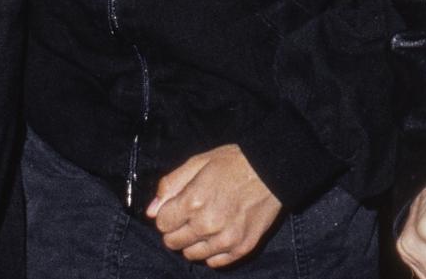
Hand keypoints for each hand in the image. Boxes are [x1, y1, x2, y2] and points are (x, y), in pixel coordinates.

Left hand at [146, 144, 280, 267]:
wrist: (274, 168)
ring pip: (191, 255)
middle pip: (173, 242)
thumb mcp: (199, 162)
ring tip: (207, 224)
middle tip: (192, 215)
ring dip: (194, 242)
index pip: (161, 223)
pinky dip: (213, 252)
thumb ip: (170, 185)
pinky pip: (215, 262)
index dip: (167, 214)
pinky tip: (219, 234)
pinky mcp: (241, 248)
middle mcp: (207, 225)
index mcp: (192, 202)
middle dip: (177, 229)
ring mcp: (225, 240)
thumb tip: (151, 211)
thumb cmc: (236, 162)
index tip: (178, 207)